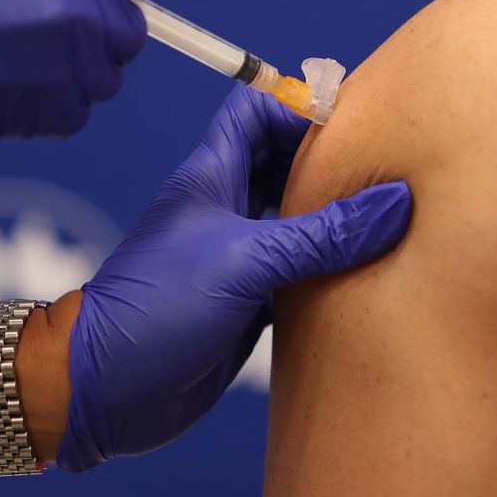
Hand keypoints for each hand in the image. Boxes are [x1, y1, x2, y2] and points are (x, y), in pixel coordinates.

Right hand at [0, 0, 153, 146]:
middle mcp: (75, 5)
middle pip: (128, 32)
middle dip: (95, 37)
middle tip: (39, 40)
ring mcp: (65, 62)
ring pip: (102, 80)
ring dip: (69, 79)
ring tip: (6, 68)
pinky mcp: (46, 114)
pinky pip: (72, 117)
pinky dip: (44, 113)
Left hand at [59, 87, 412, 470]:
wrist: (104, 390)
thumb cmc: (155, 310)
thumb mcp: (245, 262)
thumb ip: (320, 235)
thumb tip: (393, 202)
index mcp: (211, 177)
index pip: (256, 111)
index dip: (300, 107)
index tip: (355, 125)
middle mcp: (224, 210)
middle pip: (283, 164)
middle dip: (330, 163)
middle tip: (387, 173)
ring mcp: (236, 256)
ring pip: (294, 220)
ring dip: (334, 220)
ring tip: (391, 222)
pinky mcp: (246, 302)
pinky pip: (297, 273)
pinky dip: (328, 271)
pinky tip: (367, 277)